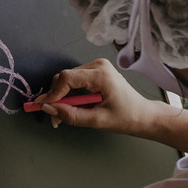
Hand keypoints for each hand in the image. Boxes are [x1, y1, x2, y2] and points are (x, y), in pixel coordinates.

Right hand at [32, 58, 162, 136]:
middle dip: (56, 97)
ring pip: (67, 80)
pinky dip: (69, 94)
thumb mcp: (97, 121)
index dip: (53, 93)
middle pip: (64, 77)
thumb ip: (71, 115)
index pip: (67, 77)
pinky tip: (72, 107)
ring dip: (62, 97)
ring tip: (64, 115)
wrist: (142, 115)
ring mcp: (97, 67)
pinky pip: (74, 80)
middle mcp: (98, 66)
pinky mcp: (95, 71)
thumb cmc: (126, 117)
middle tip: (55, 117)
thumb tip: (48, 108)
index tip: (45, 107)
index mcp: (102, 75)